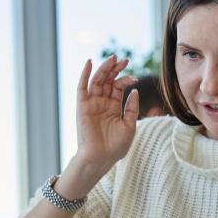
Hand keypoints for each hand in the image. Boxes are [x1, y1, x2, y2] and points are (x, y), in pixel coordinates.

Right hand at [74, 55, 137, 175]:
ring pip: (96, 81)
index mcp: (113, 107)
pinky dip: (84, 74)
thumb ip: (131, 108)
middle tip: (125, 59)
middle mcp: (101, 103)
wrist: (101, 159)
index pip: (118, 87)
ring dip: (104, 69)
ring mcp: (91, 104)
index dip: (126, 80)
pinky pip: (81, 87)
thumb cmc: (115, 147)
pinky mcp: (82, 106)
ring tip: (113, 58)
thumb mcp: (129, 126)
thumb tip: (134, 91)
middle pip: (108, 80)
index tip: (135, 78)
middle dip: (116, 69)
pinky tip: (89, 62)